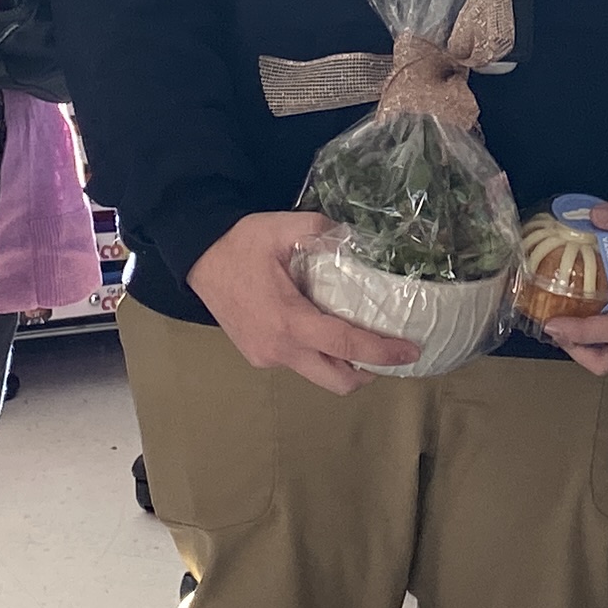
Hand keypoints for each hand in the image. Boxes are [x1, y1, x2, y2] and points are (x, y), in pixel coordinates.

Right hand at [192, 211, 421, 396]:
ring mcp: (265, 356)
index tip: (411, 351)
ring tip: (355, 338)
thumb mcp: (283, 226)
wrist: (196, 257)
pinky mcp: (256, 356)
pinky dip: (315, 353)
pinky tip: (318, 328)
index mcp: (289, 320)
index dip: (382, 351)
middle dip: (367, 374)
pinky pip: (296, 363)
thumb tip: (357, 236)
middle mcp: (279, 348)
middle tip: (387, 353)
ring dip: (340, 364)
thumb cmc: (240, 242)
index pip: (346, 345)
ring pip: (315, 373)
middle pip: (336, 381)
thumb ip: (323, 229)